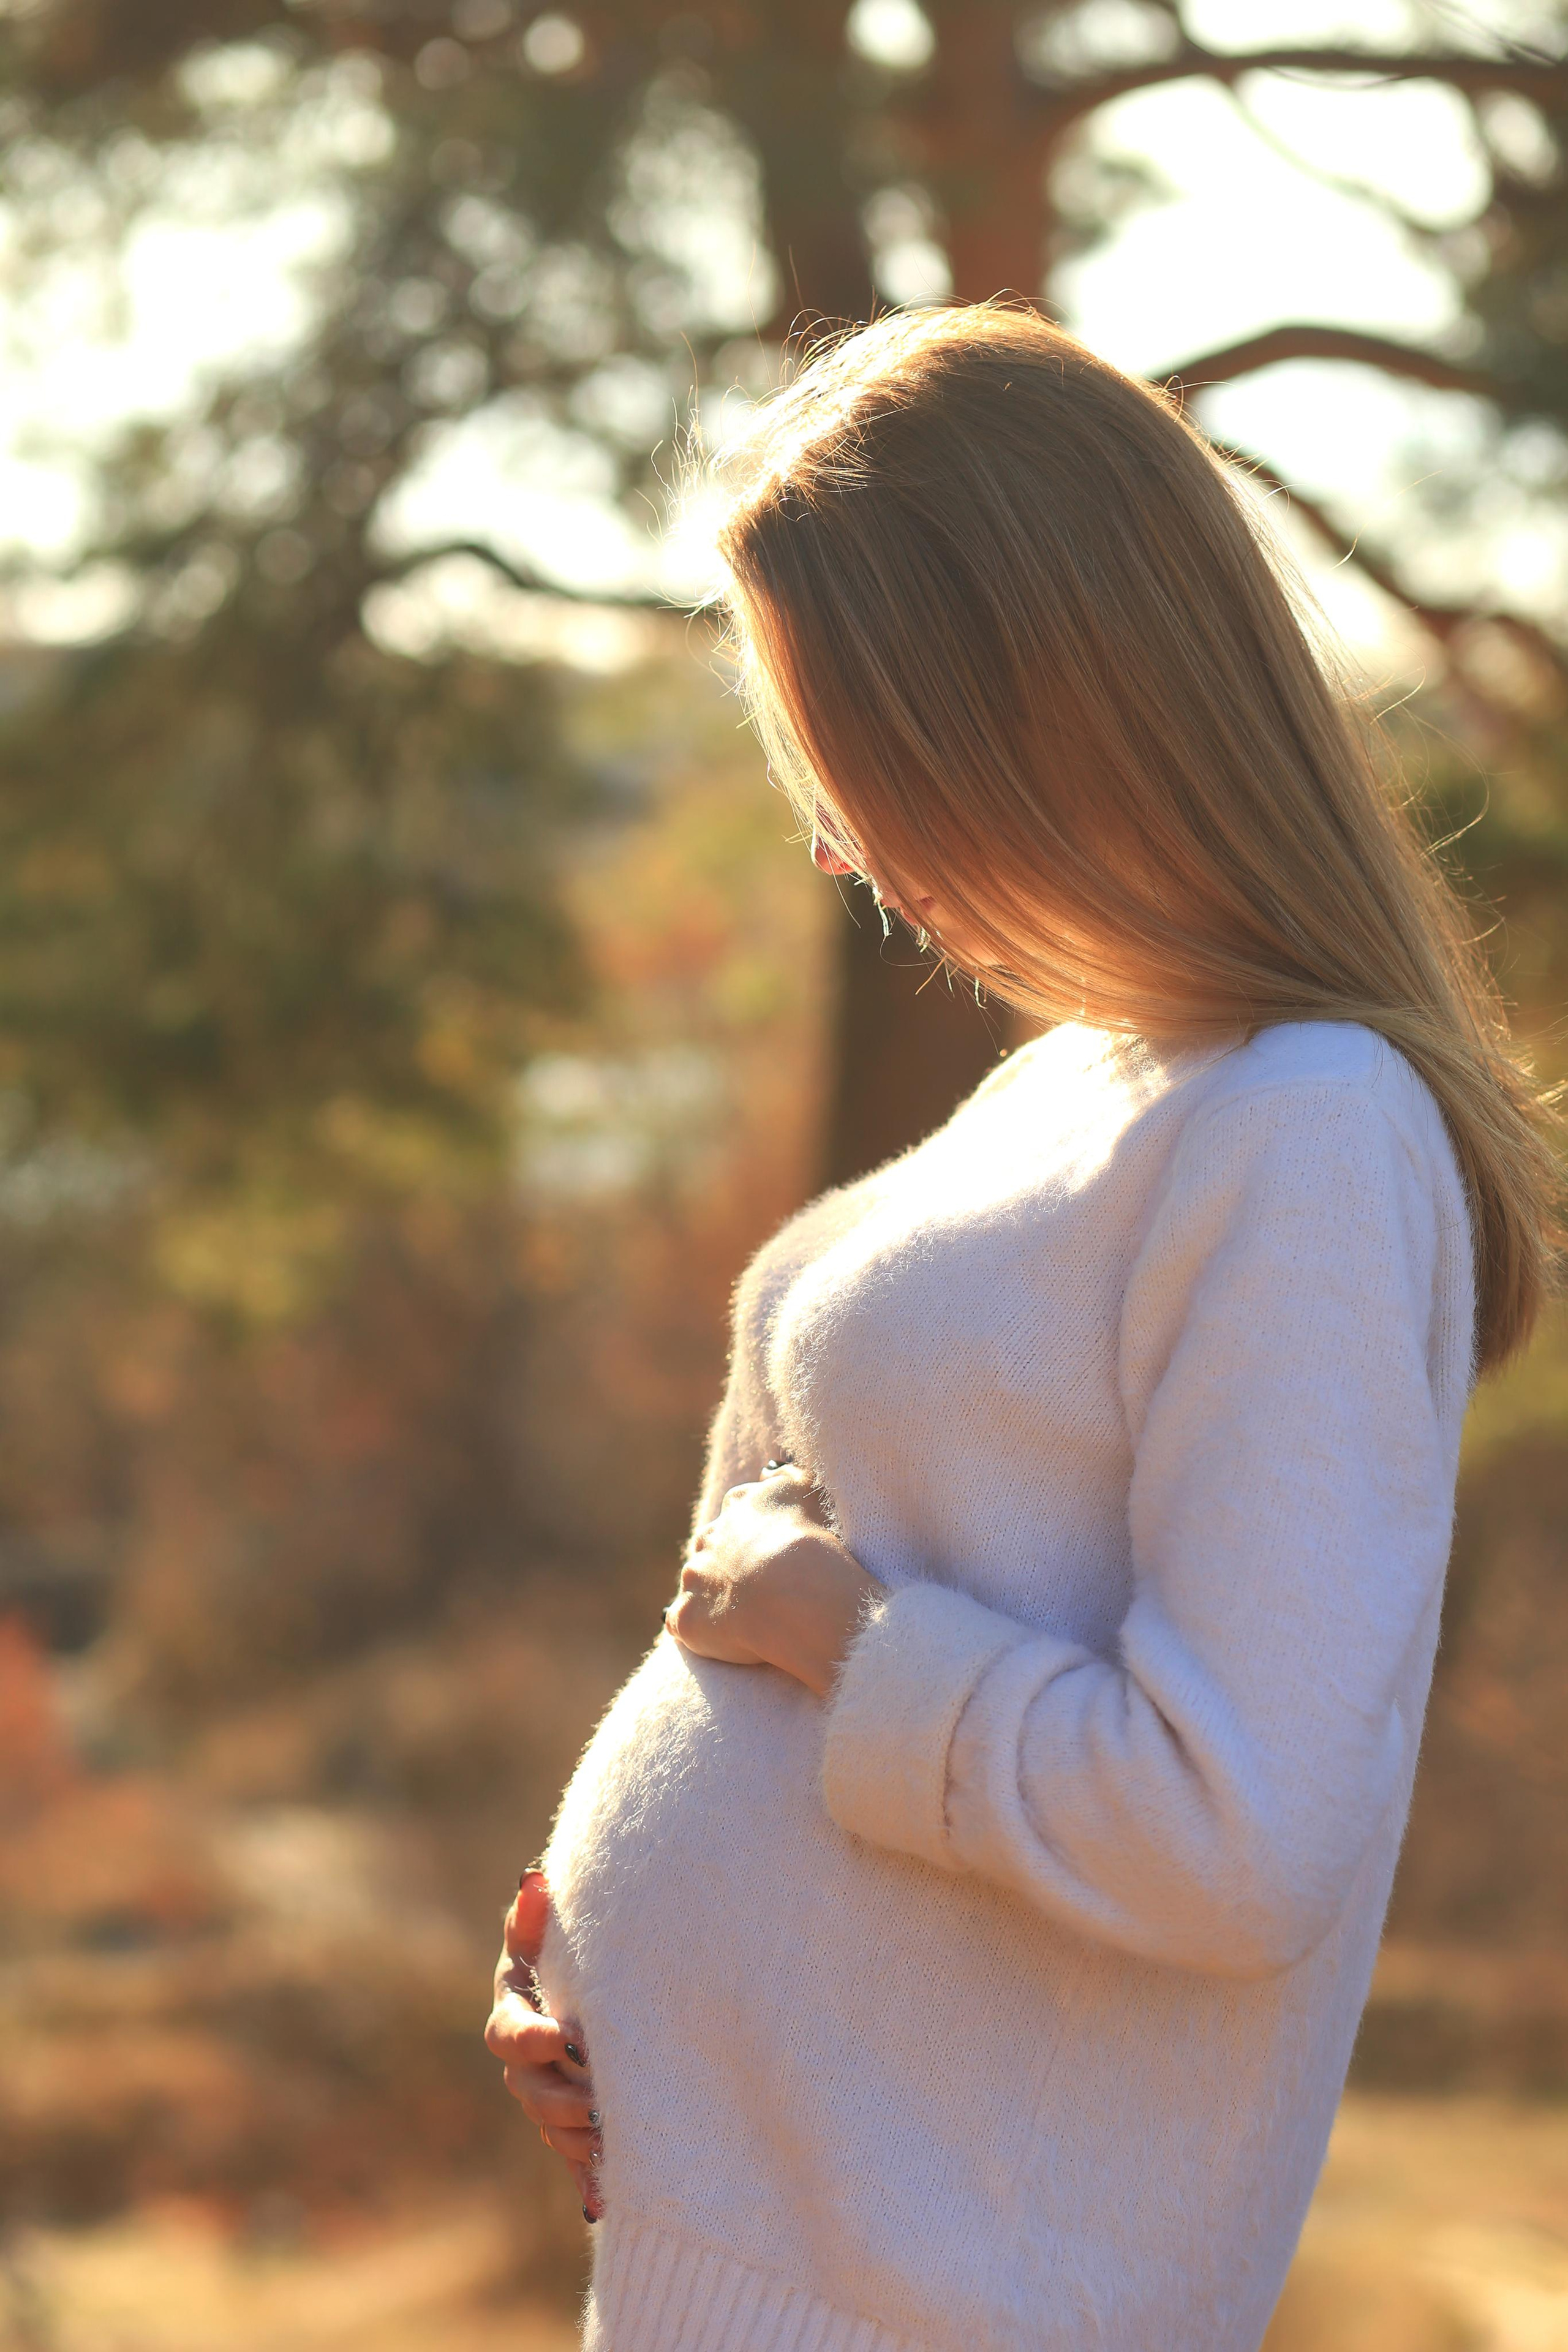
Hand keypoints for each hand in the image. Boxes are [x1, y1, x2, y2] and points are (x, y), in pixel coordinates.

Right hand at [483, 1869, 602, 2222]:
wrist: (600, 1986)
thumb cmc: (572, 1949)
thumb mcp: (552, 1933)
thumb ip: (536, 1914)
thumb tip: (533, 1879)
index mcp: (515, 2015)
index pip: (510, 2035)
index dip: (532, 2040)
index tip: (561, 2039)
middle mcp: (525, 2065)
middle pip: (531, 2092)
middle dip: (561, 2099)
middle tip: (597, 2101)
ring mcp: (548, 2100)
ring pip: (554, 2130)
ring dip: (579, 2136)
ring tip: (613, 2135)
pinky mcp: (575, 2131)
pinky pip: (577, 2162)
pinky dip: (590, 2181)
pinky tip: (604, 2198)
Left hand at [666, 1462, 883, 1697]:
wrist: (794, 1590)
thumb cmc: (811, 1541)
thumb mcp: (806, 1490)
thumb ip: (788, 1476)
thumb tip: (772, 1471)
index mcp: (740, 1506)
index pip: (739, 1509)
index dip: (756, 1530)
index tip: (772, 1547)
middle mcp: (709, 1537)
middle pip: (712, 1546)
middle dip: (728, 1561)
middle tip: (760, 1585)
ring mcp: (694, 1578)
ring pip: (696, 1584)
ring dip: (712, 1596)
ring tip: (745, 1616)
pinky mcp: (686, 1617)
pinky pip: (683, 1623)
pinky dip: (698, 1630)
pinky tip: (719, 1639)